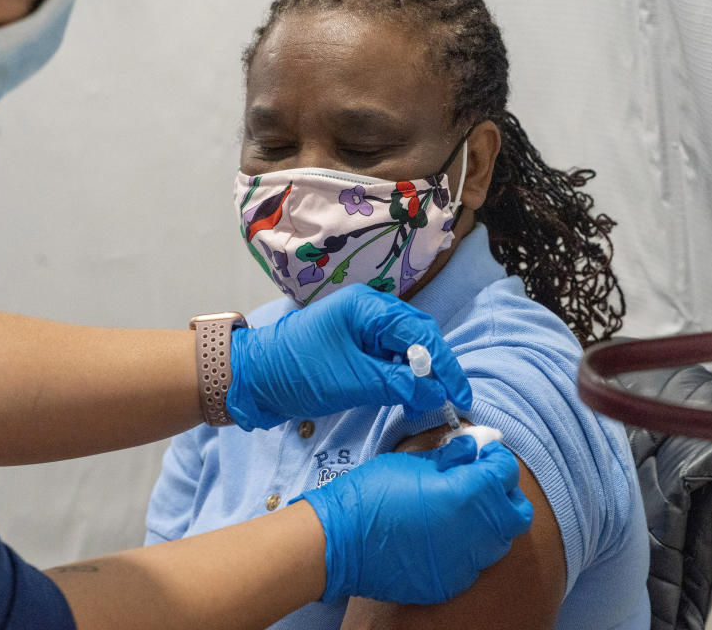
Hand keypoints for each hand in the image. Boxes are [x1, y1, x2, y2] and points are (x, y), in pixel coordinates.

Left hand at [226, 284, 470, 430]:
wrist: (251, 378)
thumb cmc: (297, 372)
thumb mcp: (352, 380)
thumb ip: (398, 384)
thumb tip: (437, 394)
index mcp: (367, 308)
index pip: (421, 332)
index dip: (445, 365)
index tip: (460, 395)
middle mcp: (367, 312)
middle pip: (417, 338)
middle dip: (436, 370)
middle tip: (450, 402)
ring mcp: (359, 330)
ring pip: (403, 351)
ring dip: (419, 376)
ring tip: (431, 404)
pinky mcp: (353, 349)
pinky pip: (387, 360)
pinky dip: (401, 379)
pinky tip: (409, 398)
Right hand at [297, 436, 532, 604]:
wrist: (338, 541)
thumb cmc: (370, 493)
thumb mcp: (411, 461)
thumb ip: (450, 456)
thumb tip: (473, 448)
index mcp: (467, 494)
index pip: (506, 472)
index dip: (495, 457)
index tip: (481, 452)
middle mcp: (474, 532)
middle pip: (517, 513)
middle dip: (504, 492)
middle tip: (480, 480)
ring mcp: (464, 564)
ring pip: (499, 541)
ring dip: (489, 521)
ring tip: (461, 508)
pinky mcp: (450, 583)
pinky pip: (474, 563)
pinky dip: (467, 547)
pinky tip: (442, 535)